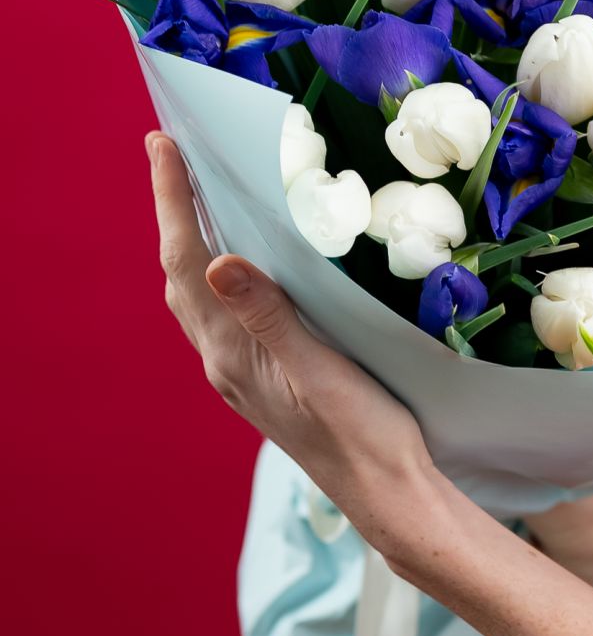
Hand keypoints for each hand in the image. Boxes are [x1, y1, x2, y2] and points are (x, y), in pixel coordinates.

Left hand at [146, 129, 431, 542]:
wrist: (385, 490)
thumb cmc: (361, 431)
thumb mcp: (318, 369)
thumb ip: (268, 316)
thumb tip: (218, 261)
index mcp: (231, 353)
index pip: (189, 262)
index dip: (173, 202)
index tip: (164, 145)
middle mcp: (225, 361)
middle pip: (182, 274)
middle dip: (173, 213)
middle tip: (172, 155)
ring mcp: (243, 373)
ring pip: (199, 296)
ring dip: (193, 243)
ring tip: (199, 199)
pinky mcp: (265, 379)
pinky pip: (226, 313)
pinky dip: (220, 274)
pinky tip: (245, 269)